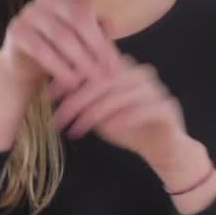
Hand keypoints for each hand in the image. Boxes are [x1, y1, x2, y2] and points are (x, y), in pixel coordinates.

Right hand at [0, 0, 118, 94]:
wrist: (26, 68)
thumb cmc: (63, 51)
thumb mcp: (84, 43)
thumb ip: (99, 34)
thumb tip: (111, 25)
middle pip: (78, 17)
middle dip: (98, 45)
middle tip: (111, 70)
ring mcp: (30, 11)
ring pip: (62, 36)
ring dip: (82, 60)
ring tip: (95, 79)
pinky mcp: (16, 30)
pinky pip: (41, 49)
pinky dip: (59, 67)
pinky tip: (72, 82)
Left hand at [48, 52, 187, 161]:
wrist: (163, 149)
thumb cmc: (128, 127)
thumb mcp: (99, 112)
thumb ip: (83, 99)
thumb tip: (52, 91)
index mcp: (124, 68)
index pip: (94, 64)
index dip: (69, 78)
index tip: (48, 95)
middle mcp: (140, 73)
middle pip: (104, 79)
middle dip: (77, 99)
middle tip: (59, 118)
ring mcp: (156, 89)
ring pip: (120, 94)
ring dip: (95, 113)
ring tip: (77, 129)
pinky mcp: (167, 108)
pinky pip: (143, 109)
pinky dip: (123, 118)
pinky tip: (107, 129)